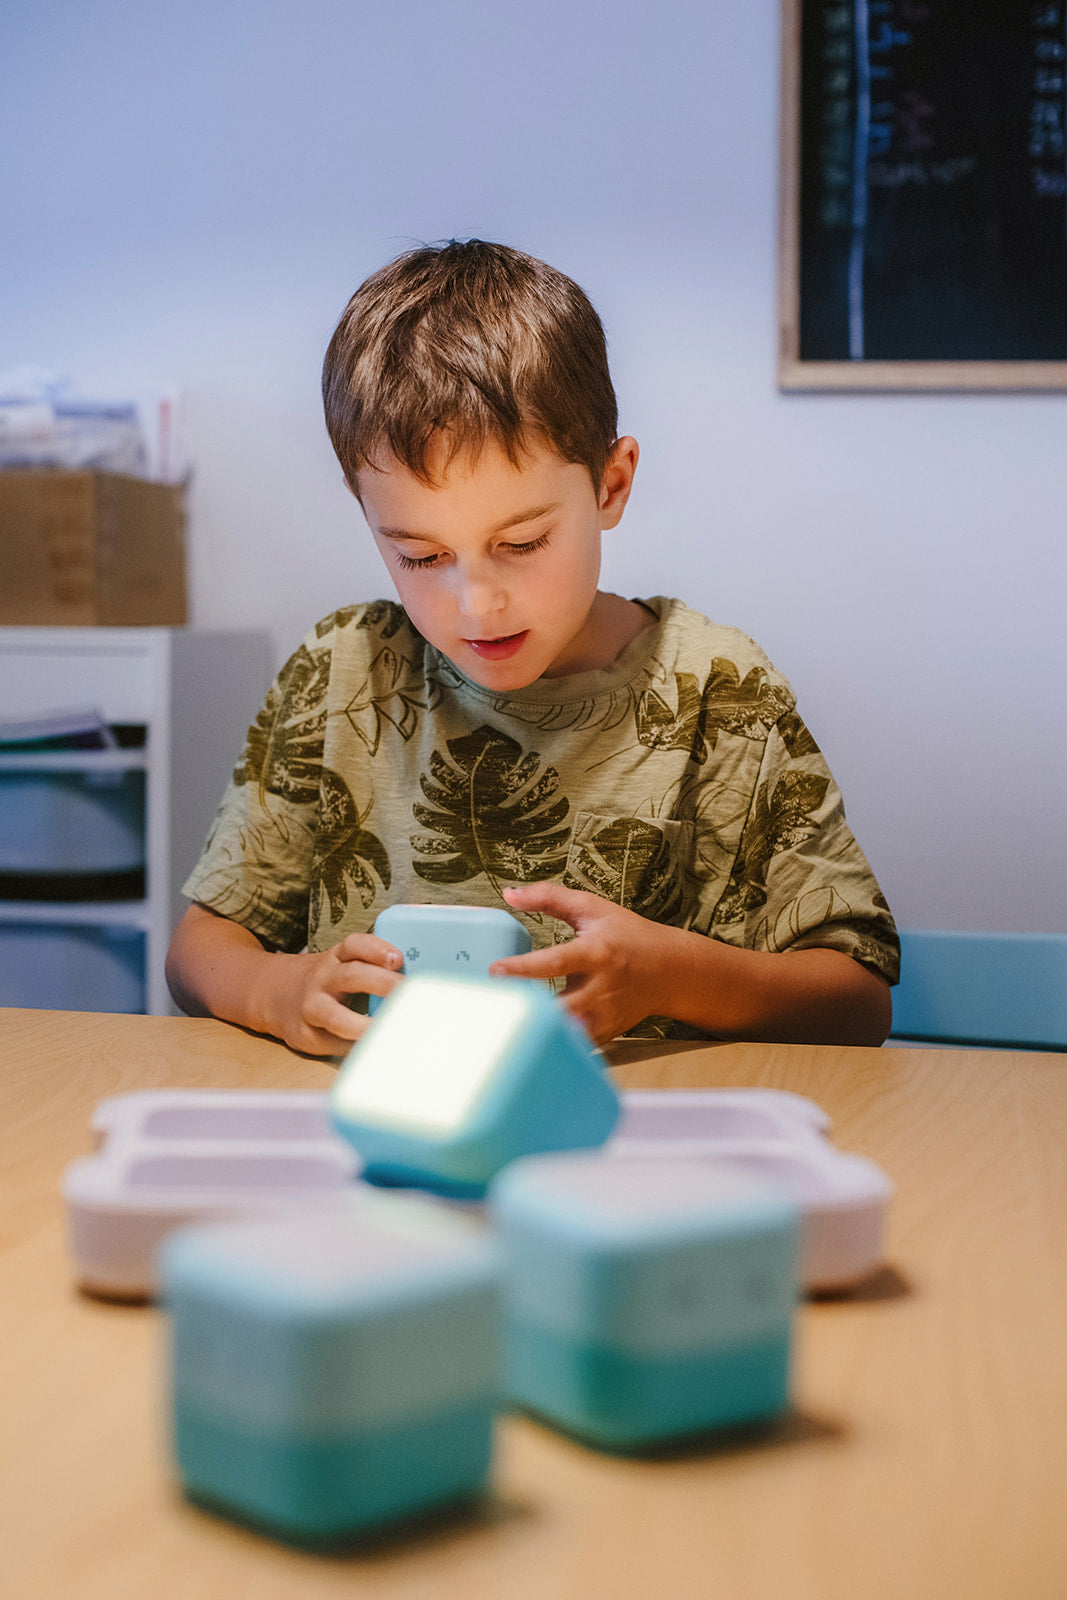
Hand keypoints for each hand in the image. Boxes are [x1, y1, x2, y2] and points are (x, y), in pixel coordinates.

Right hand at [253, 932, 403, 1055]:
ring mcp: (312, 1007)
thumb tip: (417, 986)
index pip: (355, 945)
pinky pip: (332, 1044)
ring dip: (363, 1025)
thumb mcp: (342, 965)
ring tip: (389, 1030)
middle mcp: (323, 979)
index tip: (398, 959)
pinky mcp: (306, 1034)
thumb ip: (372, 969)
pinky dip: (354, 1049)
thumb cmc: (327, 981)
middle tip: (407, 994)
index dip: (377, 949)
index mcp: (337, 957)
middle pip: (351, 977)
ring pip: (335, 1016)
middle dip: (382, 984)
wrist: (274, 995)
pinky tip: (375, 1051)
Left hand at [490, 882, 681, 1045]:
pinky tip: (530, 1035)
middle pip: (560, 1009)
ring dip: (539, 1030)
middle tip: (494, 1004)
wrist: (671, 970)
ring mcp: (605, 1015)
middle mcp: (601, 988)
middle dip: (529, 1010)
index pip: (555, 963)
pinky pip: (575, 1046)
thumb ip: (549, 898)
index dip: (523, 968)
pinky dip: (553, 1042)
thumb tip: (509, 894)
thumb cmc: (627, 935)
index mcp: (595, 953)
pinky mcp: (606, 1033)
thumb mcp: (592, 908)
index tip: (495, 970)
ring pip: (567, 1034)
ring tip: (508, 1023)